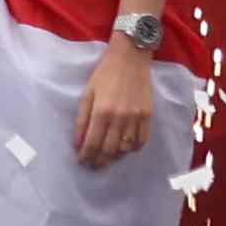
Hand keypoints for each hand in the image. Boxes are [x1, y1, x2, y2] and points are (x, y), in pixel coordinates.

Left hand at [70, 42, 160, 171]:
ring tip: (106, 159)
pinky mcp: (148, 116)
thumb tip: (77, 143)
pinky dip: (133, 149)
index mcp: (102, 111)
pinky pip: (142, 141)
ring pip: (126, 148)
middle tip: (93, 166)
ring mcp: (136, 118)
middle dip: (99, 161)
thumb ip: (82, 120)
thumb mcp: (87, 93)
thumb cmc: (105, 74)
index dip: (86, 156)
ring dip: (115, 157)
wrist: (131, 59)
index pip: (92, 143)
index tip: (82, 162)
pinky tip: (125, 150)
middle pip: (109, 150)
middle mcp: (120, 118)